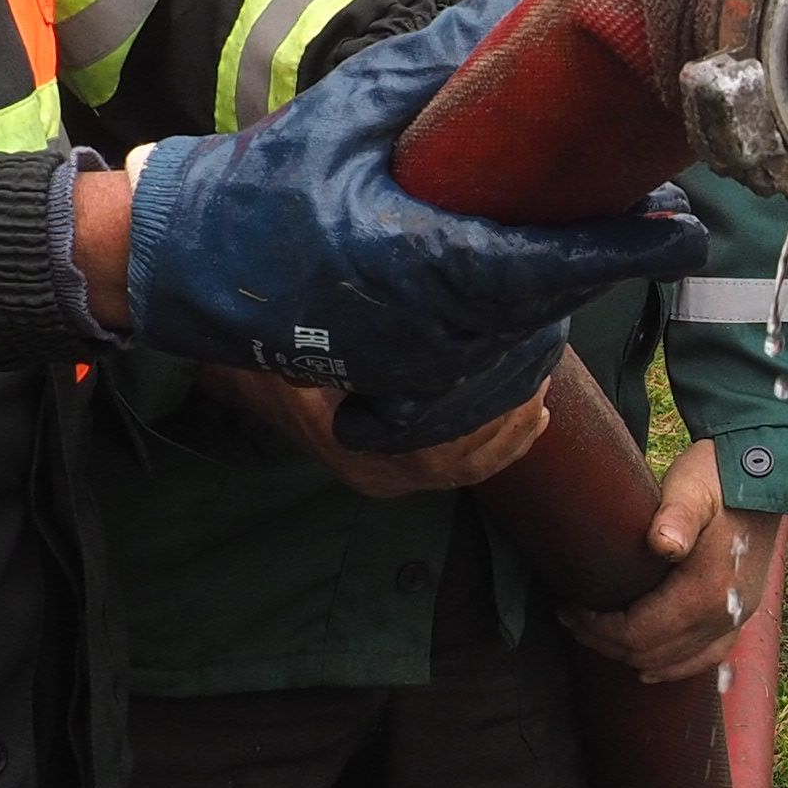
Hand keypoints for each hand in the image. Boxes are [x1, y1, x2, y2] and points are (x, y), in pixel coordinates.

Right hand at [116, 0, 704, 404]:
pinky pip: (483, 366)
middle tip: (674, 221)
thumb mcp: (343, 110)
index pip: (545, 262)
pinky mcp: (399, 380)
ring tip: (624, 242)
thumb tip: (505, 10)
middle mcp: (427, 327)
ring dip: (573, 294)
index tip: (686, 231)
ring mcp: (415, 364)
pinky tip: (551, 305)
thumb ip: (427, 68)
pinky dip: (523, 336)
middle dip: (614, 261)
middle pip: (552, 301)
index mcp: (416, 261)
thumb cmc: (262, 183)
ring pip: (524, 337)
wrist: (183, 261)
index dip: (621, 249)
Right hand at [196, 361, 547, 495]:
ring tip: (540, 383)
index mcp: (361, 452)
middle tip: (539, 371)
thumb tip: (411, 309)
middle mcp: (380, 474)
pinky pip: (464, 467)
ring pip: (470, 468)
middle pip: (465, 461)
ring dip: (513, 431)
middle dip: (509, 419)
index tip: (515, 372)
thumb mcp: (309, 346)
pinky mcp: (401, 470)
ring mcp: (392, 478)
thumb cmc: (276, 358)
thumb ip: (355, 342)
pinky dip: (504, 444)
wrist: (246, 380)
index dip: (486, 418)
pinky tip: (535, 414)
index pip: (439, 449)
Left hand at [564, 437, 786, 685]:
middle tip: (572, 619)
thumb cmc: (720, 477)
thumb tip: (663, 543)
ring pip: (675, 661)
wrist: (770, 471)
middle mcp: (724, 615)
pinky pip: (707, 657)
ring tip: (597, 635)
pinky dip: (674, 667)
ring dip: (632, 655)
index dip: (598, 629)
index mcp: (707, 591)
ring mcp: (735, 617)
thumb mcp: (693, 487)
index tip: (570, 609)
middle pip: (652, 653)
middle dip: (606, 642)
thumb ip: (677, 515)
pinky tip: (651, 669)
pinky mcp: (740, 612)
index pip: (639, 633)